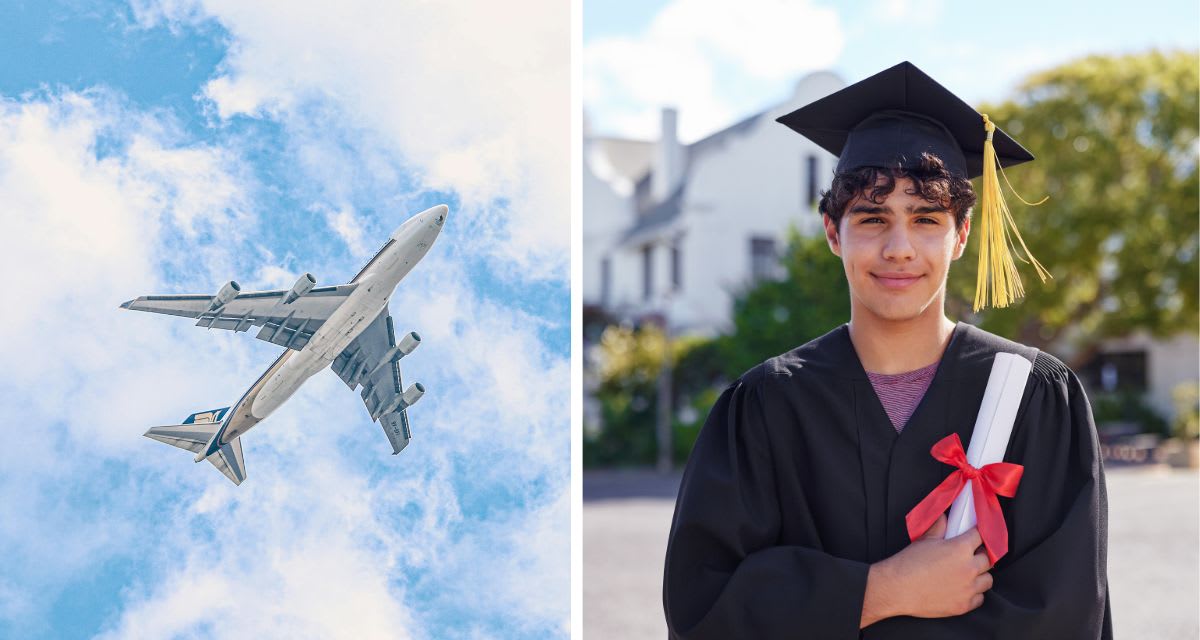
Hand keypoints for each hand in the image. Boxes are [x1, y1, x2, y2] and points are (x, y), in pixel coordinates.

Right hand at [860, 515, 992, 627]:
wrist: (898, 589)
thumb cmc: (909, 563)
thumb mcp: (925, 540)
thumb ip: (939, 528)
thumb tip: (944, 518)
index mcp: (960, 549)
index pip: (980, 537)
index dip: (977, 535)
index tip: (976, 536)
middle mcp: (969, 568)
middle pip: (988, 559)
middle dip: (981, 555)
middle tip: (972, 555)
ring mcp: (968, 589)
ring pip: (988, 580)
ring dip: (980, 575)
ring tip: (969, 573)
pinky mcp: (964, 605)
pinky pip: (980, 598)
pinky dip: (974, 593)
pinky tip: (964, 588)